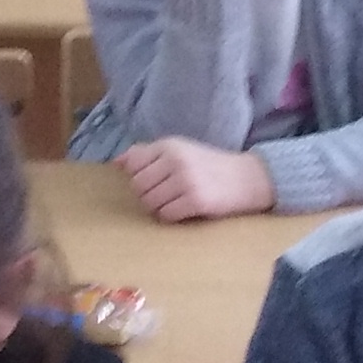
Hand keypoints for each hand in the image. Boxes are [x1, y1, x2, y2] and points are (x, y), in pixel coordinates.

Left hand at [122, 136, 272, 222]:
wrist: (247, 178)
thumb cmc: (209, 166)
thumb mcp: (179, 150)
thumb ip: (147, 154)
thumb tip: (116, 163)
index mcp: (169, 145)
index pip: (132, 165)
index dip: (139, 177)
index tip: (155, 181)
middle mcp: (175, 160)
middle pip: (138, 187)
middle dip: (149, 195)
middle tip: (168, 194)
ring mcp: (186, 180)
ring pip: (150, 203)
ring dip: (160, 208)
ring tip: (176, 202)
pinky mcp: (196, 200)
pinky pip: (166, 215)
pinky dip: (172, 216)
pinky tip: (184, 210)